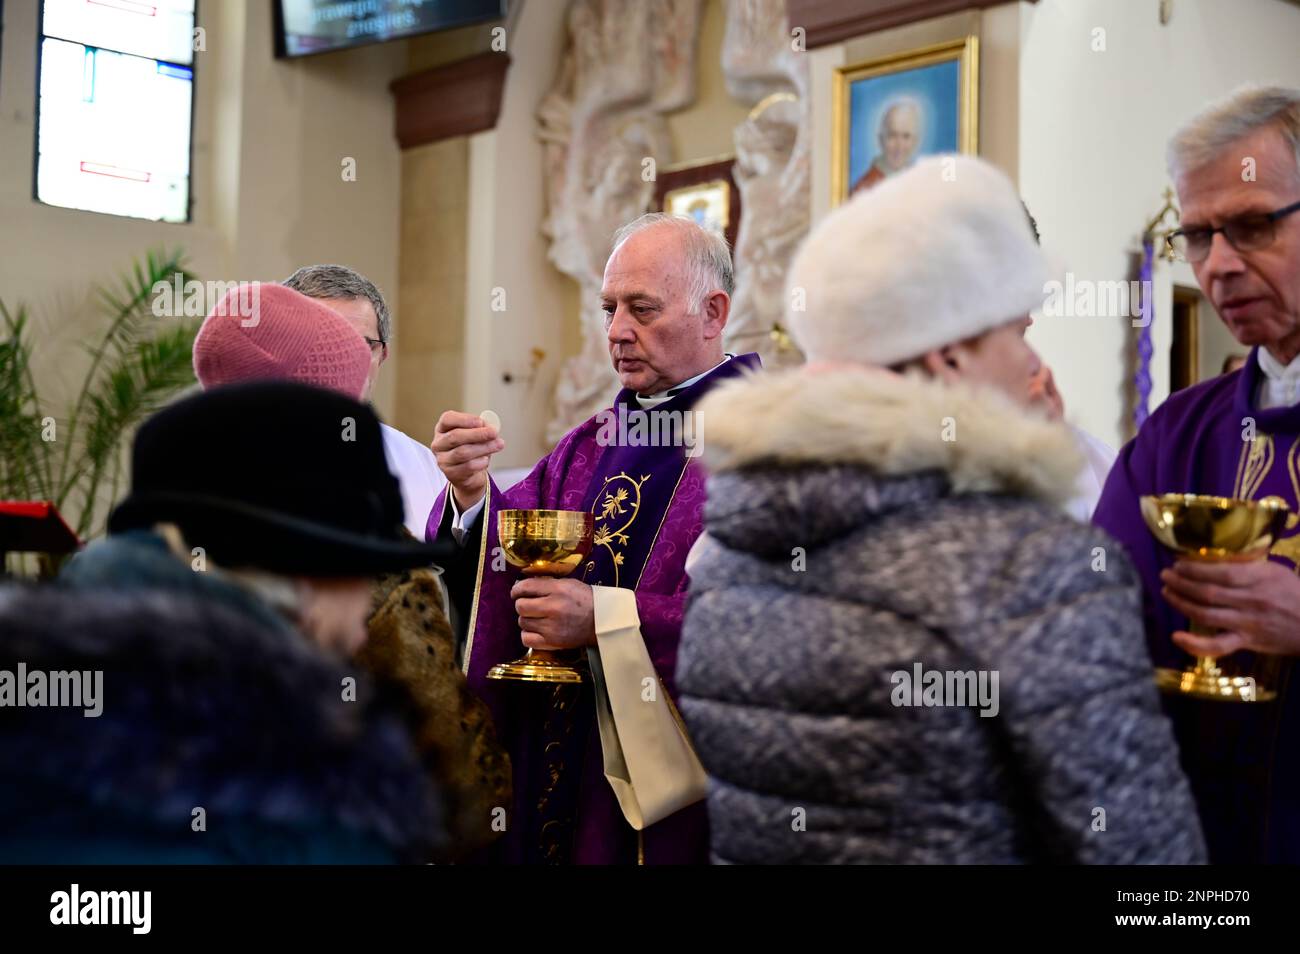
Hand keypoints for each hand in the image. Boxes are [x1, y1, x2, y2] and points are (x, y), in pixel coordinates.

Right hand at [431, 411, 504, 509]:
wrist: (468, 474)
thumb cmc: (471, 449)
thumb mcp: (476, 435)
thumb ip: (482, 428)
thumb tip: (491, 426)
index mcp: (442, 429)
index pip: (447, 419)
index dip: (464, 419)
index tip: (480, 421)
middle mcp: (439, 444)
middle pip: (455, 436)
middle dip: (477, 434)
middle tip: (494, 433)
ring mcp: (442, 460)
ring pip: (462, 452)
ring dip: (484, 447)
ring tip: (498, 445)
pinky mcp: (450, 474)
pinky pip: (467, 467)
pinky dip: (480, 462)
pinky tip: (487, 459)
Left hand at [511, 577, 595, 650]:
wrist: (603, 622)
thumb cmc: (586, 600)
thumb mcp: (569, 584)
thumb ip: (548, 584)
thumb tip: (525, 586)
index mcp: (558, 589)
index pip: (525, 587)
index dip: (516, 589)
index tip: (516, 592)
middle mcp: (553, 607)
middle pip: (520, 606)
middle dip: (522, 605)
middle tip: (529, 605)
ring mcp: (551, 627)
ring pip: (522, 622)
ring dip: (527, 619)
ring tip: (537, 618)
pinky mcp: (552, 642)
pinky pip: (526, 639)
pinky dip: (528, 634)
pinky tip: (536, 630)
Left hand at [1160, 558, 1299, 656]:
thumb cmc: (1295, 594)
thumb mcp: (1276, 572)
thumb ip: (1248, 566)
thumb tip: (1215, 556)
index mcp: (1260, 579)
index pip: (1221, 573)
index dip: (1194, 569)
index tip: (1178, 563)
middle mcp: (1251, 600)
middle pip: (1207, 592)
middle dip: (1181, 583)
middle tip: (1166, 575)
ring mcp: (1247, 623)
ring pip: (1206, 614)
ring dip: (1181, 603)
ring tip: (1167, 592)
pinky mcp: (1246, 641)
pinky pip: (1217, 646)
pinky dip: (1195, 644)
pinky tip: (1176, 636)